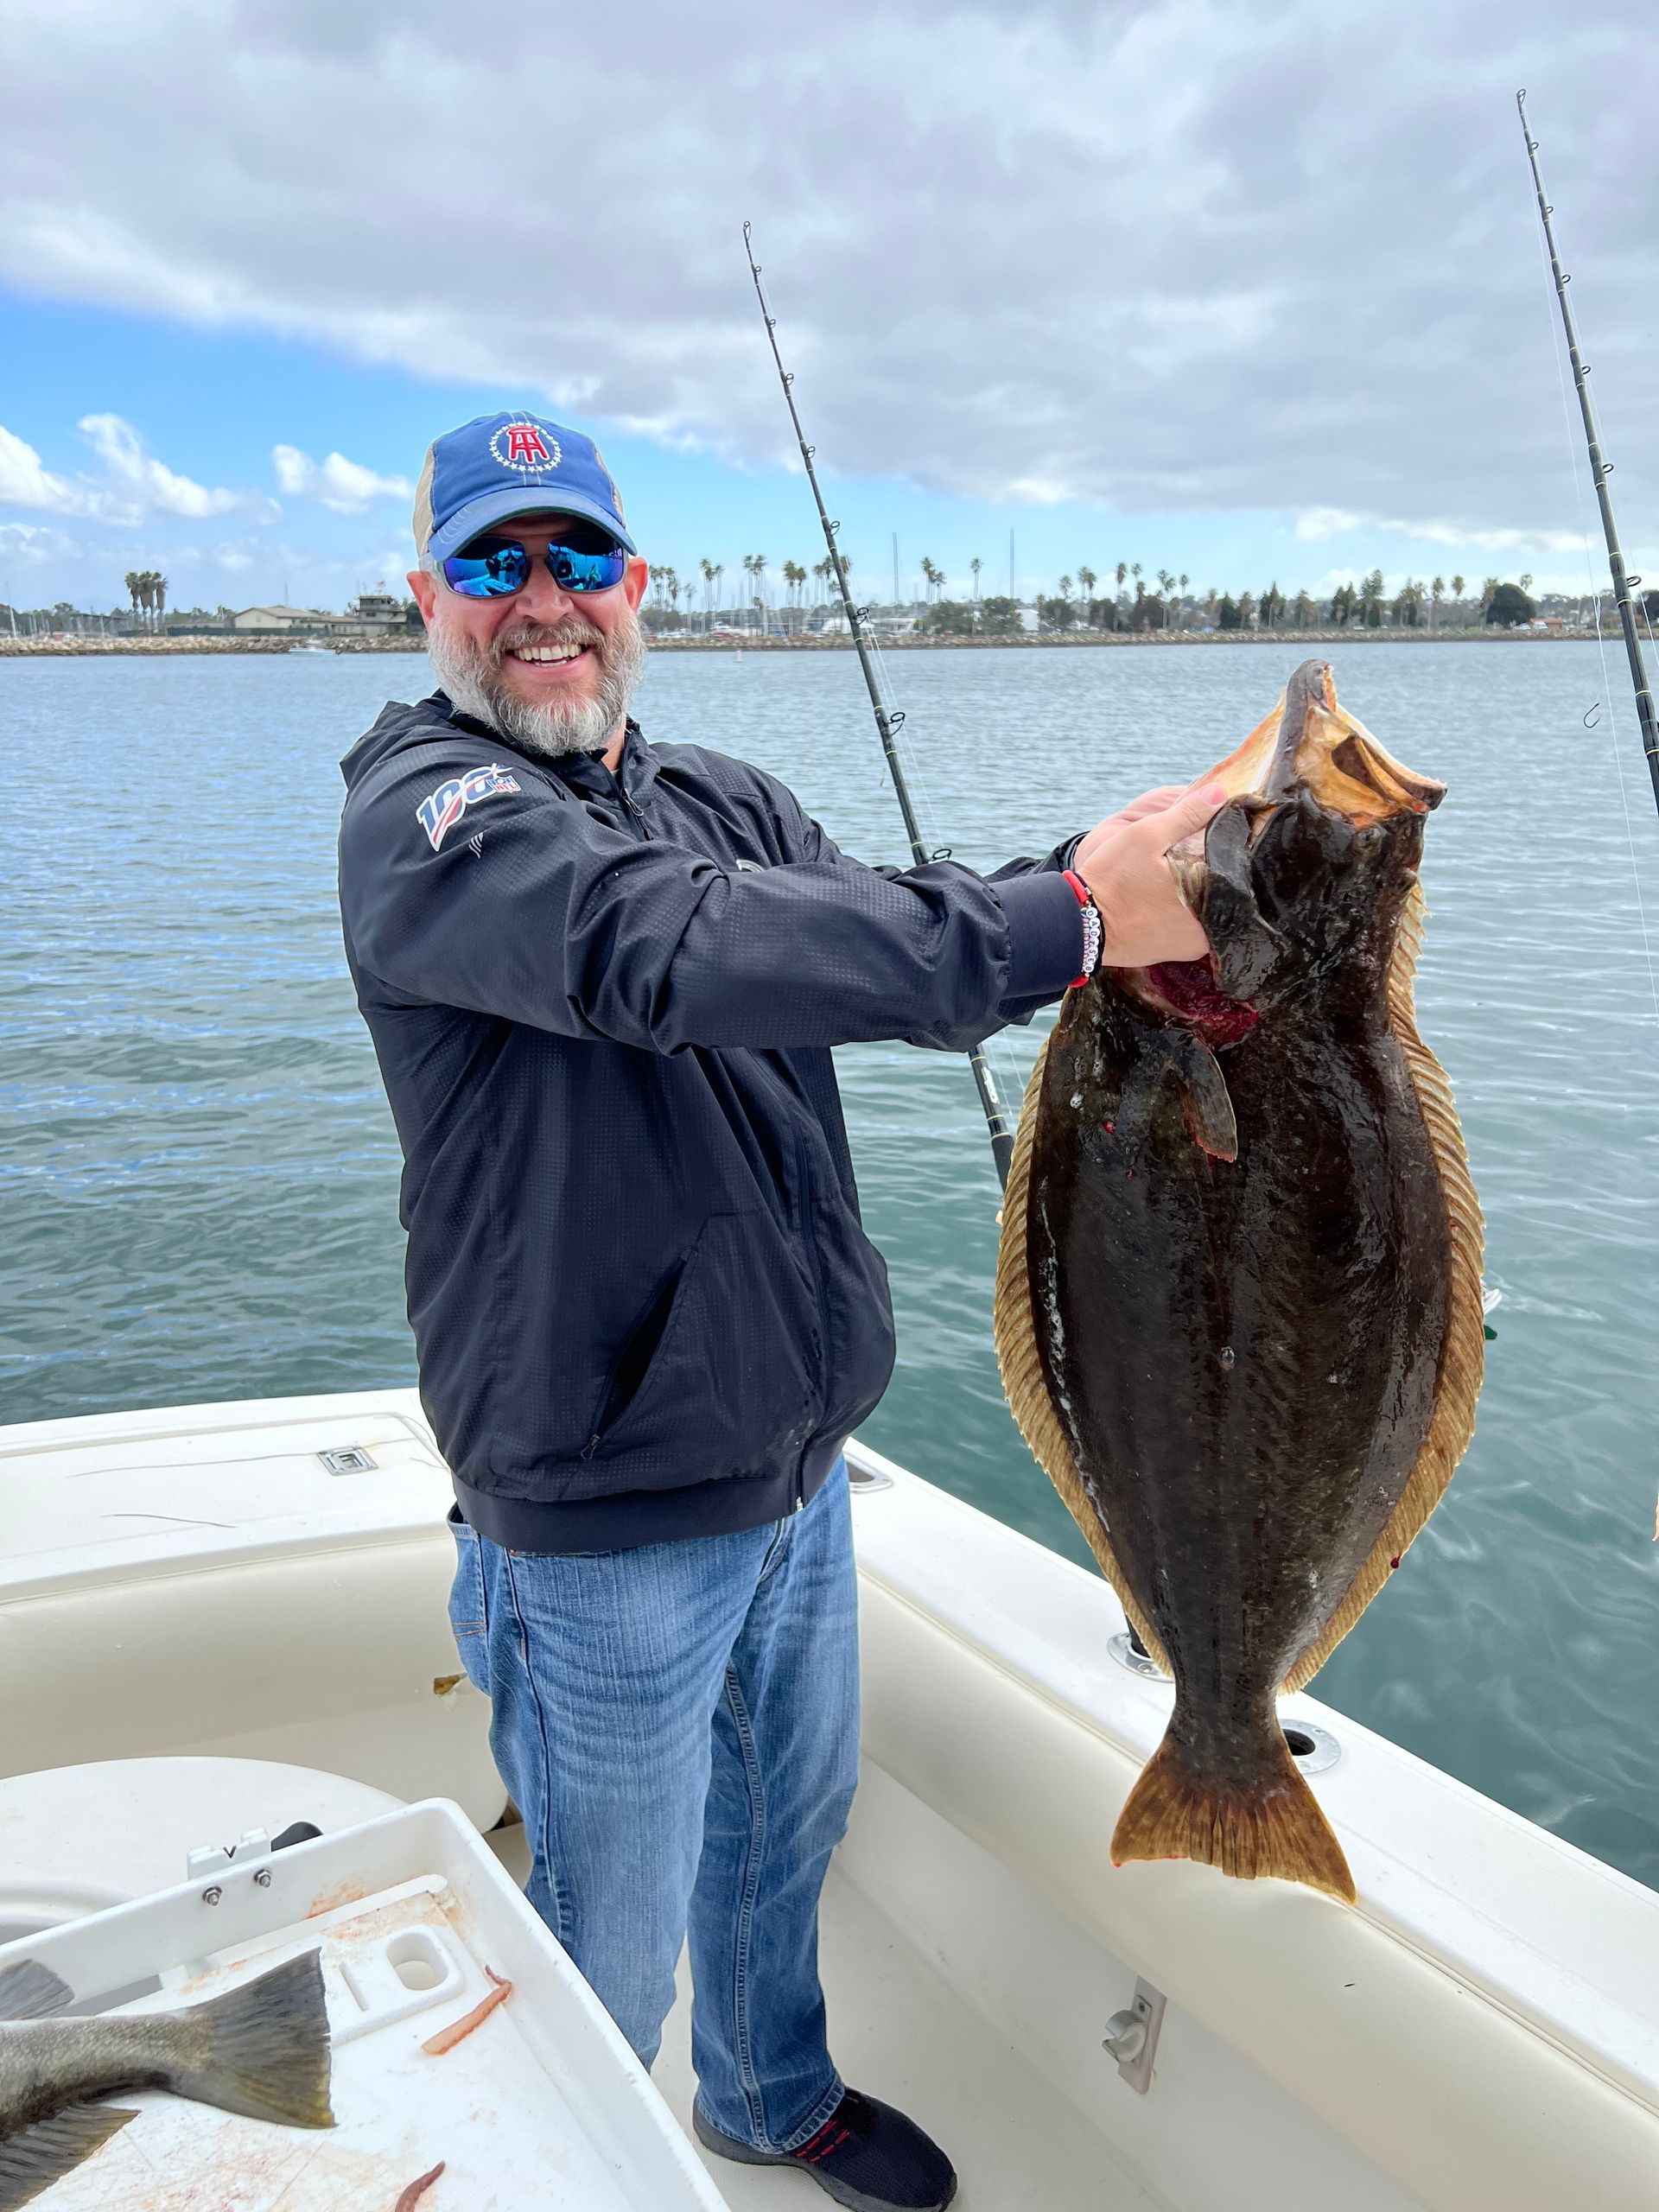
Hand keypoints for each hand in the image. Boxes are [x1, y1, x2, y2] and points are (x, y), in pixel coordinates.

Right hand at [1073, 782, 1226, 968]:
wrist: (1080, 925)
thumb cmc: (1112, 879)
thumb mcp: (1146, 835)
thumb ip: (1186, 814)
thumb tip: (1219, 793)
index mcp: (1207, 895)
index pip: (1234, 870)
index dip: (1227, 853)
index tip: (1215, 842)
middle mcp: (1207, 927)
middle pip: (1223, 895)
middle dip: (1212, 877)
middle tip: (1193, 861)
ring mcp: (1192, 946)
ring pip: (1208, 913)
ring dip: (1199, 897)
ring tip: (1179, 879)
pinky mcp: (1175, 954)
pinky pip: (1191, 930)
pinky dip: (1184, 915)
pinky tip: (1167, 901)